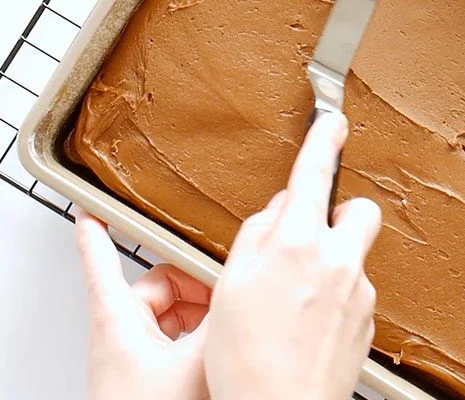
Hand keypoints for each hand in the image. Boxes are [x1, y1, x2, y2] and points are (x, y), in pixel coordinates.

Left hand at [75, 212, 211, 399]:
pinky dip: (196, 339)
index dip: (96, 233)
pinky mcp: (148, 378)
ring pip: (170, 316)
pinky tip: (221, 350)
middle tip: (224, 290)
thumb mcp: (198, 360)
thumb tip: (251, 288)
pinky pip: (173, 342)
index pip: (99, 262)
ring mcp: (135, 358)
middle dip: (194, 286)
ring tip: (226, 326)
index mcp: (119, 321)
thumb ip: (224, 319)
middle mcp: (123, 336)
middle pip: (157, 288)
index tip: (91, 208)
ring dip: (200, 315)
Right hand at [205, 113, 381, 399]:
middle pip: (359, 211)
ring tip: (293, 302)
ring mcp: (358, 292)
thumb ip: (258, 235)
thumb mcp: (230, 285)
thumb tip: (280, 209)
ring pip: (353, 256)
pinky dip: (335, 298)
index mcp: (298, 244)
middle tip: (312, 234)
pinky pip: (354, 291)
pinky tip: (307, 323)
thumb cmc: (246, 359)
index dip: (324, 141)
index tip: (333, 121)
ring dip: (331, 264)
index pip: (315, 175)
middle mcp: (338, 262)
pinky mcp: (367, 320)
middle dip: (341, 213)